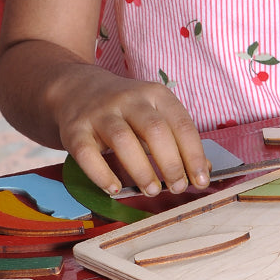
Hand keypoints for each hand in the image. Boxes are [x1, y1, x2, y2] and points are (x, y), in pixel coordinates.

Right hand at [53, 65, 210, 197]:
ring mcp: (101, 113)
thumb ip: (176, 139)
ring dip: (141, 169)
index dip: (194, 154)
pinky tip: (114, 188)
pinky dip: (102, 174)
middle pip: (155, 130)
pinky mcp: (76, 130)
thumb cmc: (125, 109)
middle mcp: (129, 100)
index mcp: (155, 94)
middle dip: (170, 163)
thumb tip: (203, 171)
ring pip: (123, 140)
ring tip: (151, 190)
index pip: (181, 123)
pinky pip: (88, 153)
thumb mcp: (153, 112)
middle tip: (177, 188)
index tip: (201, 180)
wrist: (77, 88)